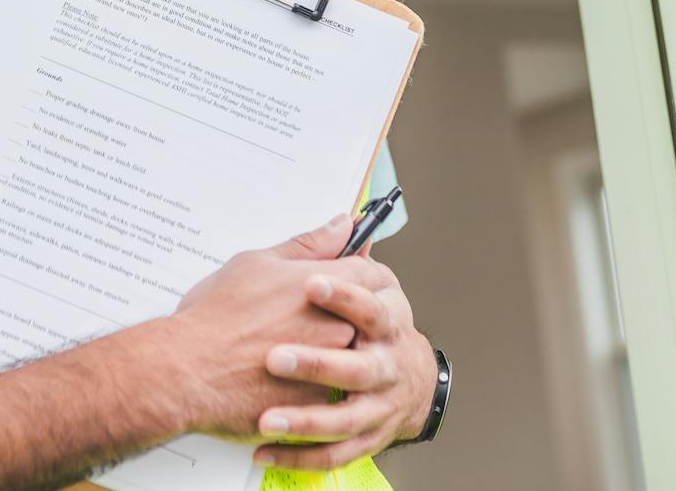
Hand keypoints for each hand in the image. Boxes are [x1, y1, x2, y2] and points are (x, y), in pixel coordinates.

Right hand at [162, 215, 396, 439]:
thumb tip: (343, 225)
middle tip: (302, 318)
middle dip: (339, 314)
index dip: (355, 273)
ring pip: (345, 354)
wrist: (188, 372)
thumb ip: (308, 245)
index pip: (369, 273)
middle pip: (361, 315)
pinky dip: (311, 383)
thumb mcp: (256, 263)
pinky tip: (281, 378)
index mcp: (326, 286)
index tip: (342, 277)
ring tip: (287, 349)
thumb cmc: (215, 315)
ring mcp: (331, 368)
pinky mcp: (318, 404)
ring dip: (326, 350)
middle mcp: (337, 326)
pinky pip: (327, 389)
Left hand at [250, 257, 434, 470]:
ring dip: (304, 421)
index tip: (309, 282)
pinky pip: (332, 454)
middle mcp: (386, 368)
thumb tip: (345, 219)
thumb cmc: (378, 329)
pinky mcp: (363, 439)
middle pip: (357, 369)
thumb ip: (345, 259)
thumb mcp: (369, 288)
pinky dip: (298, 455)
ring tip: (267, 419)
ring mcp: (377, 408)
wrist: (410, 385)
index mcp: (386, 325)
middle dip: (315, 363)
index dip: (343, 295)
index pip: (371, 308)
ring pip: (342, 420)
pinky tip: (264, 450)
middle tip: (273, 358)